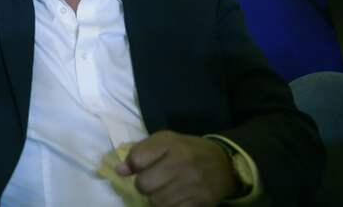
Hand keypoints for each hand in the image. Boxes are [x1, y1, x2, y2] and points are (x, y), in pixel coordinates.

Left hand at [115, 131, 236, 206]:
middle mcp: (181, 162)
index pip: (137, 158)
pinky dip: (169, 206)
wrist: (223, 164)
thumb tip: (119, 171)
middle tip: (154, 182)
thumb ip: (139, 152)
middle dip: (144, 185)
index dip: (134, 165)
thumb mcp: (164, 141)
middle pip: (144, 184)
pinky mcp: (199, 202)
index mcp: (170, 143)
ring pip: (155, 201)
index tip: (140, 166)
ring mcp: (191, 184)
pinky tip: (174, 198)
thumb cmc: (187, 151)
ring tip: (165, 190)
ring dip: (155, 198)